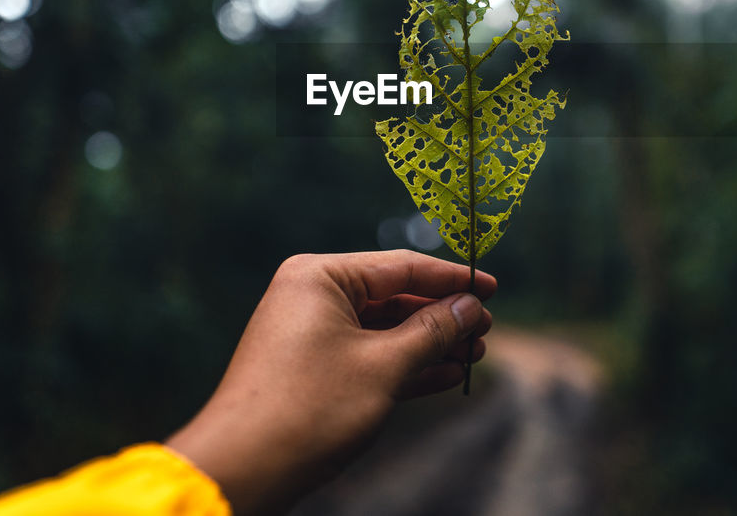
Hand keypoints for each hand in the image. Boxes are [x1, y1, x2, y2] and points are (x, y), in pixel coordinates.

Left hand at [164, 250, 495, 514]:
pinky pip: (367, 355)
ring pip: (383, 329)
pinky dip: (404, 365)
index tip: (491, 288)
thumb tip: (470, 306)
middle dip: (442, 316)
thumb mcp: (383, 366)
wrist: (244, 469)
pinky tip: (445, 375)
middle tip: (485, 331)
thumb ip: (432, 331)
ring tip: (474, 355)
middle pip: (393, 296)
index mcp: (319, 277)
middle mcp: (311, 296)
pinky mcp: (310, 368)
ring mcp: (309, 333)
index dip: (450, 279)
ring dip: (429, 343)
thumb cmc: (309, 408)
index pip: (400, 266)